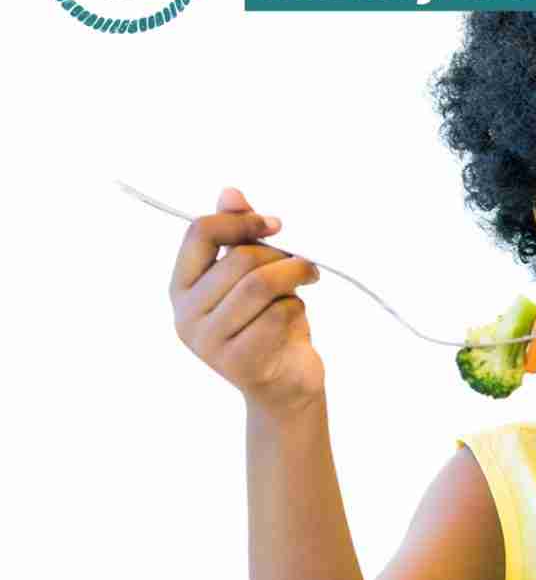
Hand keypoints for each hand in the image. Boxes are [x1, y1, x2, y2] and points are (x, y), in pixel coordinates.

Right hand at [168, 187, 324, 416]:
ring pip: (259, 285)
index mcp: (182, 287)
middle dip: (281, 255)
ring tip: (308, 278)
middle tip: (305, 262)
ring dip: (293, 276)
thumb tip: (230, 192)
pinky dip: (297, 309)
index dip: (242, 220)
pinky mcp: (240, 363)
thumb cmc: (270, 325)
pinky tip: (298, 318)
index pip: (200, 234)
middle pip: (239, 260)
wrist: (286, 387)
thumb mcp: (253, 276)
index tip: (276, 224)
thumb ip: (239, 237)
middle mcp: (187, 316)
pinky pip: (277, 316)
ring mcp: (209, 343)